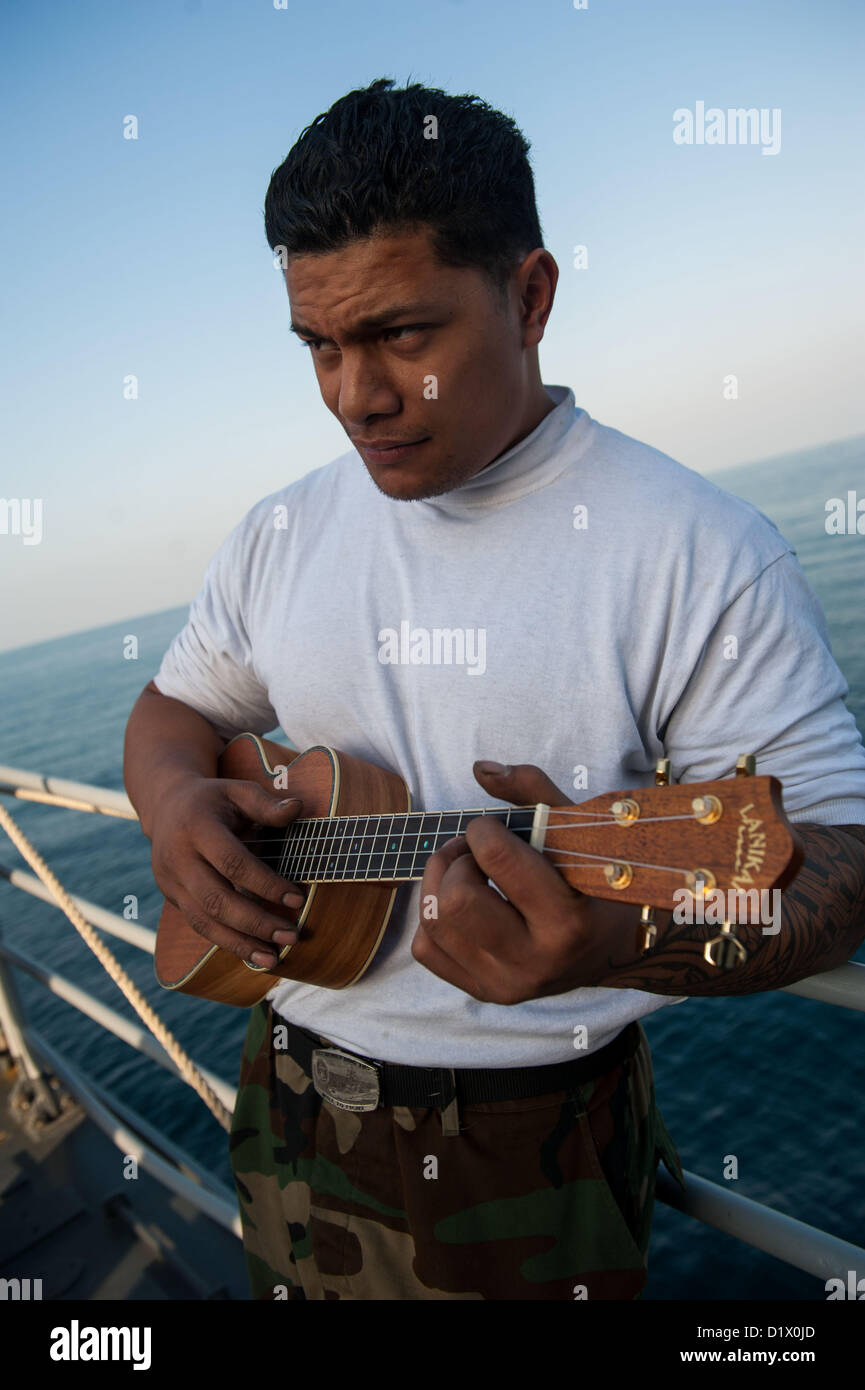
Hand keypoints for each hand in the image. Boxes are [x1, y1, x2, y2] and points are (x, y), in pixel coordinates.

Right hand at [151, 776, 305, 966]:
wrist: (165, 807)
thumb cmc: (212, 800)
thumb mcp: (237, 791)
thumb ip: (266, 804)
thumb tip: (297, 809)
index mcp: (196, 827)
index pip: (232, 862)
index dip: (265, 884)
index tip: (297, 899)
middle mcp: (178, 858)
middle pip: (216, 899)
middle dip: (256, 923)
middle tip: (291, 937)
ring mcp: (170, 881)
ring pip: (203, 921)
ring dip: (240, 943)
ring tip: (273, 958)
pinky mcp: (172, 897)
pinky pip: (199, 926)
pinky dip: (226, 942)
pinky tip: (252, 954)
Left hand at [411, 761, 632, 1002]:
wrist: (613, 949)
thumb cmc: (595, 880)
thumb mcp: (578, 830)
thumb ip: (533, 791)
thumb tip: (480, 768)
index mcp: (567, 921)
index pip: (497, 859)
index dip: (482, 830)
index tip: (490, 828)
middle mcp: (536, 962)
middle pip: (456, 900)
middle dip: (454, 861)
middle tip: (472, 850)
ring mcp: (507, 984)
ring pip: (434, 924)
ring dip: (438, 883)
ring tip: (463, 871)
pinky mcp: (484, 993)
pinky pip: (426, 950)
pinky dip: (431, 918)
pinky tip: (460, 904)